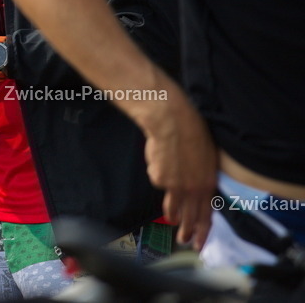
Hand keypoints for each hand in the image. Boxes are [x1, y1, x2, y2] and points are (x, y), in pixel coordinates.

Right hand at [139, 94, 216, 249]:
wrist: (172, 123)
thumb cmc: (193, 134)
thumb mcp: (207, 158)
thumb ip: (203, 177)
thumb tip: (197, 189)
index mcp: (208, 183)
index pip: (207, 213)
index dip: (203, 230)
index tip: (200, 242)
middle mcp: (192, 189)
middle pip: (190, 216)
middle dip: (187, 231)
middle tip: (184, 240)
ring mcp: (175, 185)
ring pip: (172, 206)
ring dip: (172, 214)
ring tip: (172, 219)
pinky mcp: (159, 178)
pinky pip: (158, 180)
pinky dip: (158, 173)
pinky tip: (160, 159)